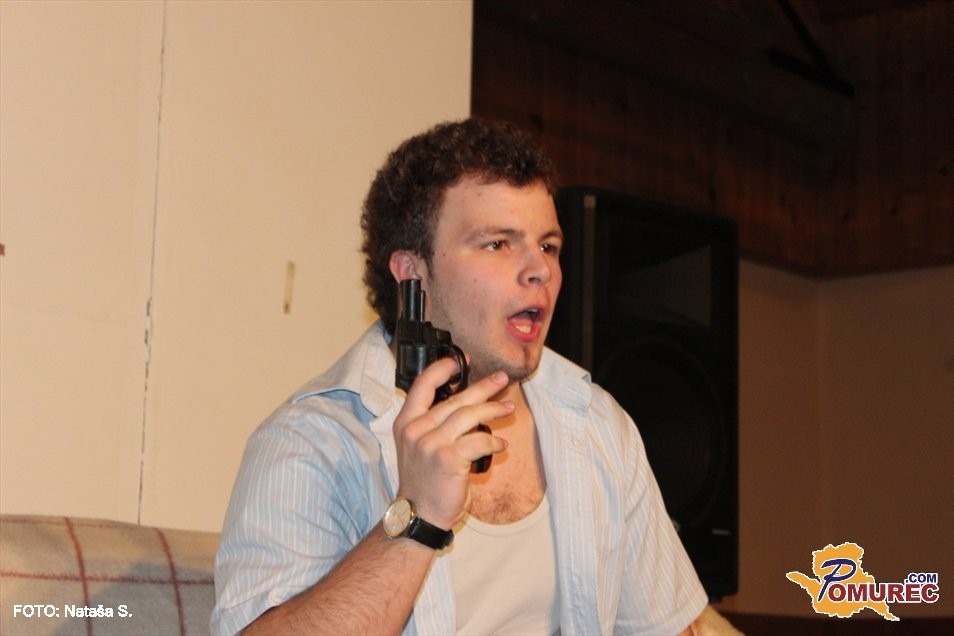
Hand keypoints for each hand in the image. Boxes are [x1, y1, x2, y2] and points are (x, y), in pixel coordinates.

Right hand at [393, 357, 511, 528]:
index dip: (443, 369)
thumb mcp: (418, 447)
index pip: (423, 385)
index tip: (462, 361)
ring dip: (493, 410)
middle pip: (454, 399)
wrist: (418, 515)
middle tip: (501, 379)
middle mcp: (415, 429)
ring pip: (470, 415)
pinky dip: (494, 441)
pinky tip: (501, 445)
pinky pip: (479, 440)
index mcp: (405, 423)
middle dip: (482, 387)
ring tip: (509, 408)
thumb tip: (466, 404)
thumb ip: (433, 425)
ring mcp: (431, 443)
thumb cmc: (424, 482)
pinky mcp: (448, 457)